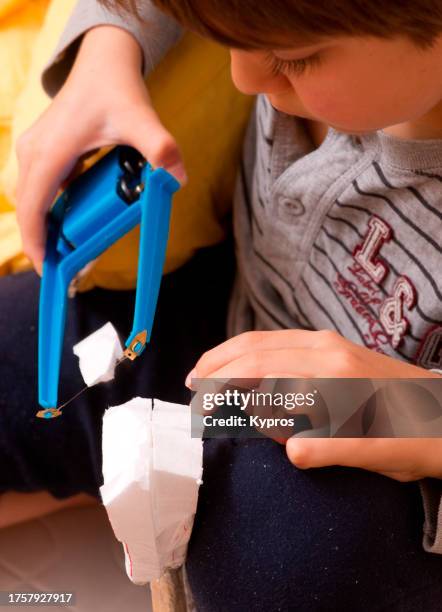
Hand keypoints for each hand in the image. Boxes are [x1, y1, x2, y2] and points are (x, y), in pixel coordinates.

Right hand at [15, 25, 185, 274]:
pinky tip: (71, 224)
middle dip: (42, 242)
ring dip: (45, 227)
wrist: (104, 62)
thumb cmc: (116, 89)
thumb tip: (177, 177)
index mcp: (50, 151)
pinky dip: (50, 211)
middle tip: (64, 271)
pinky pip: (40, 189)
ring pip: (32, 199)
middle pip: (29, 208)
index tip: (48, 271)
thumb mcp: (141, 119)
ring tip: (66, 253)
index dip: (36, 242)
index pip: (33, 207)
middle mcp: (34, 151)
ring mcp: (35, 150)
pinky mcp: (42, 150)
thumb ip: (160, 147)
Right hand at [186, 329, 441, 480]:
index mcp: (334, 374)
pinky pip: (278, 340)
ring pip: (264, 338)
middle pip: (256, 348)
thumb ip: (333, 449)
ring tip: (205, 371)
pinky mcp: (331, 344)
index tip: (201, 407)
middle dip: (218, 364)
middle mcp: (325, 349)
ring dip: (230, 352)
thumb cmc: (410, 437)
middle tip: (191, 386)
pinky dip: (250, 350)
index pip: (263, 372)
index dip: (225, 387)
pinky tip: (242, 363)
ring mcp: (328, 342)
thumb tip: (290, 450)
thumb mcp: (377, 453)